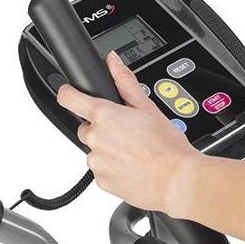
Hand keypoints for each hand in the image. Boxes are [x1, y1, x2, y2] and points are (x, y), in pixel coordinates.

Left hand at [55, 50, 198, 214]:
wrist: (175, 180)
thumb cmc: (166, 146)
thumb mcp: (148, 107)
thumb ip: (125, 81)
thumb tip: (113, 61)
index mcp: (104, 115)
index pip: (68, 98)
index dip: (69, 92)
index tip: (71, 92)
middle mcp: (95, 138)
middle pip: (87, 127)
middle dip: (102, 127)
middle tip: (127, 132)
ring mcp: (96, 162)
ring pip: (95, 150)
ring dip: (108, 148)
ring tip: (134, 151)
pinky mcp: (101, 181)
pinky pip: (102, 169)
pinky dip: (113, 166)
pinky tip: (132, 164)